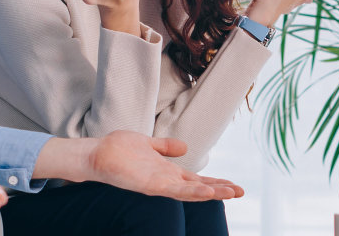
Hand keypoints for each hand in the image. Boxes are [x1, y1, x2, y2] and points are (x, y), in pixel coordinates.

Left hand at [33, 131, 245, 200]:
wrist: (97, 153)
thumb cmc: (118, 149)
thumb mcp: (148, 145)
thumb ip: (166, 147)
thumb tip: (184, 147)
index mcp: (167, 172)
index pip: (197, 179)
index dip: (216, 182)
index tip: (235, 184)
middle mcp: (165, 181)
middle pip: (199, 187)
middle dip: (220, 190)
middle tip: (242, 192)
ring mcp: (158, 184)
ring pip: (191, 192)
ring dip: (211, 193)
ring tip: (231, 193)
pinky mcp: (150, 185)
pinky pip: (174, 190)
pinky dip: (191, 191)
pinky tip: (206, 191)